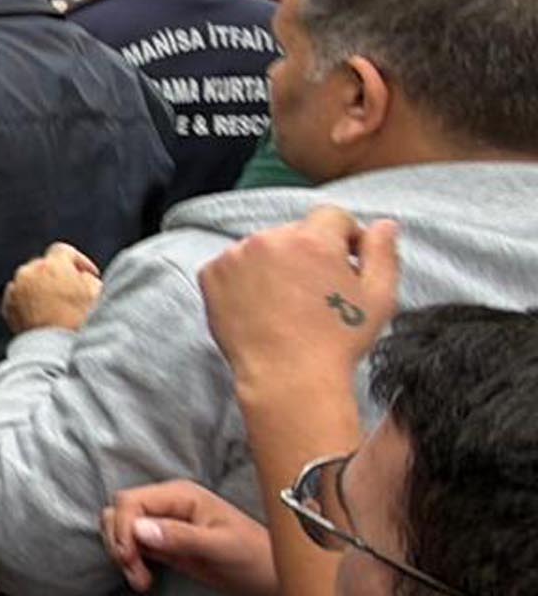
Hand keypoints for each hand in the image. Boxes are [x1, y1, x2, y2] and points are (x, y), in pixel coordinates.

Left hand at [4, 243, 102, 334]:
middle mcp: (29, 273)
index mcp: (53, 266)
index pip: (64, 251)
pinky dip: (29, 300)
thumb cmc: (80, 324)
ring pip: (30, 280)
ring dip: (43, 287)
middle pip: (45, 265)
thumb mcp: (97, 296)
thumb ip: (90, 278)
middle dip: (59, 275)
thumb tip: (82, 278)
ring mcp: (15, 289)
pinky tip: (43, 314)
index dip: (78, 261)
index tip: (88, 274)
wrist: (55, 353)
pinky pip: (19, 296)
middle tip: (74, 291)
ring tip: (58, 305)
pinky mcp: (8, 306)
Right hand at [102, 481, 276, 595]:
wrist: (277, 581)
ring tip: (141, 579)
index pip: (130, 501)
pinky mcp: (166, 544)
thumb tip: (138, 528)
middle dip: (119, 542)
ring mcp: (166, 524)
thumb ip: (180, 536)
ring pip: (121, 528)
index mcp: (181, 495)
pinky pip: (132, 545)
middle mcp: (169, 505)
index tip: (131, 558)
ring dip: (122, 553)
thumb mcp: (221, 547)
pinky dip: (130, 561)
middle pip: (119, 512)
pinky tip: (144, 578)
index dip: (123, 529)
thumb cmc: (258, 560)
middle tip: (136, 573)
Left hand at [200, 208, 398, 403]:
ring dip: (276, 265)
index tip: (346, 266)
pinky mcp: (212, 275)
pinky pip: (234, 265)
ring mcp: (236, 256)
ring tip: (288, 304)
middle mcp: (270, 240)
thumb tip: (384, 224)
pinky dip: (245, 279)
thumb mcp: (379, 297)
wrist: (288, 378)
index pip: (332, 217)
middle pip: (297, 233)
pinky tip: (261, 307)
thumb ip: (382, 252)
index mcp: (313, 240)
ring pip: (264, 248)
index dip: (346, 239)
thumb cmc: (337, 342)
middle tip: (316, 293)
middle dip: (309, 254)